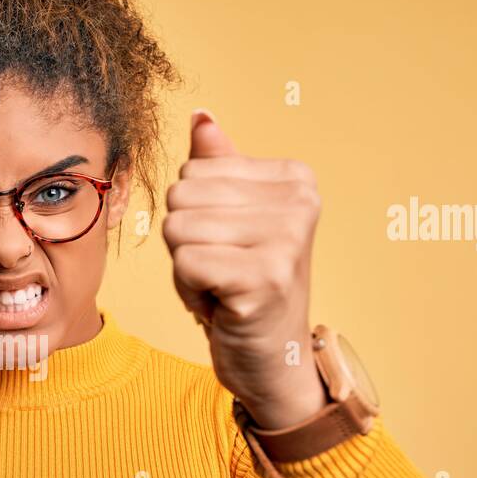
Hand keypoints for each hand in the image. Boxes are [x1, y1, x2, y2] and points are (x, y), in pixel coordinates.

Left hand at [162, 109, 328, 429]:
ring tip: (222, 288)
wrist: (275, 361)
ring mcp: (286, 241)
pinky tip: (221, 306)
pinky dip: (189, 292)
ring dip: (186, 270)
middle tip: (222, 273)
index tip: (229, 248)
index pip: (192, 172)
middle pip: (180, 198)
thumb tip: (201, 116)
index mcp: (296, 179)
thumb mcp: (233, 220)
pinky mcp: (264, 279)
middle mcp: (299, 203)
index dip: (195, 217)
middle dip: (186, 244)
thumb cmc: (246, 287)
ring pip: (177, 230)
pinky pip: (184, 263)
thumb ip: (219, 167)